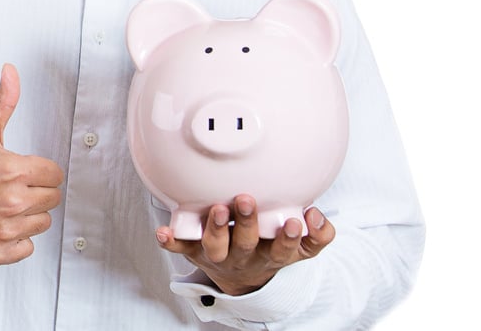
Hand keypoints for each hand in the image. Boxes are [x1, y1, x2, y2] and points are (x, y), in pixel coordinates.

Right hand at [0, 64, 64, 264]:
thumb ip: (3, 102)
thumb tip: (11, 71)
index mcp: (13, 170)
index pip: (55, 174)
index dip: (41, 171)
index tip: (23, 171)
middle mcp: (13, 201)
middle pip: (52, 198)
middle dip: (37, 192)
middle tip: (13, 188)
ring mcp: (6, 229)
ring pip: (42, 223)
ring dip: (29, 216)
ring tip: (5, 205)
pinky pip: (28, 248)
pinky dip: (17, 240)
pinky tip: (1, 225)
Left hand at [155, 195, 334, 295]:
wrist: (243, 279)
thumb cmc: (270, 250)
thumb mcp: (300, 248)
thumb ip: (317, 234)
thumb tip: (315, 215)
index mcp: (269, 255)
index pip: (282, 250)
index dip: (288, 239)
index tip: (292, 222)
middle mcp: (243, 256)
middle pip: (245, 244)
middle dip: (246, 224)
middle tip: (246, 200)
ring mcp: (217, 254)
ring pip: (214, 246)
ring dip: (214, 229)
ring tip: (217, 209)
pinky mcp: (195, 251)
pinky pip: (181, 247)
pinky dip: (171, 240)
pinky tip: (164, 231)